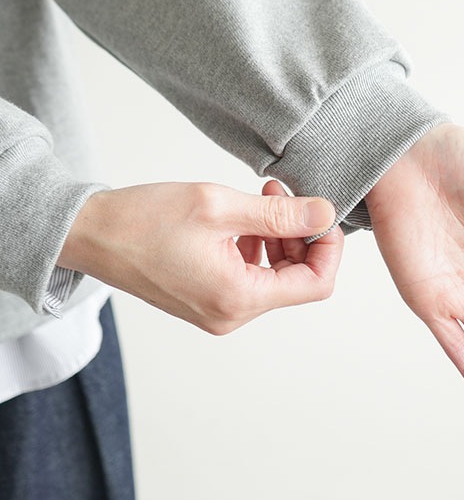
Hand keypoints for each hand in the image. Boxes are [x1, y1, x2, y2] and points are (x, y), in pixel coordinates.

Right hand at [58, 180, 343, 333]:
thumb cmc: (144, 220)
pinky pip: (250, 277)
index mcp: (238, 298)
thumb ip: (279, 215)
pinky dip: (256, 247)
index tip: (320, 213)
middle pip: (297, 281)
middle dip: (300, 235)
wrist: (91, 235)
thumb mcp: (219, 207)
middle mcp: (231, 314)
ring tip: (261, 201)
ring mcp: (218, 310)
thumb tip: (325, 214)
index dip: (328, 247)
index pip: (315, 284)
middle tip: (282, 196)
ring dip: (278, 238)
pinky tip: (241, 221)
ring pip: (274, 277)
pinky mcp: (207, 299)